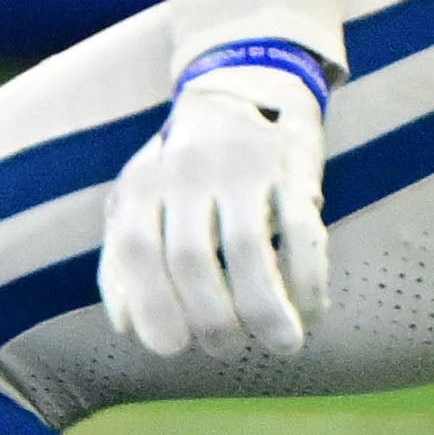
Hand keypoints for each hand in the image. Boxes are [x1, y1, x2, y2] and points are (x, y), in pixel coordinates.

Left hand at [99, 46, 328, 365]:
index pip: (136, 250)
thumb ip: (121, 261)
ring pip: (248, 248)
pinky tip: (312, 311)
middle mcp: (185, 172)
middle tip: (224, 349)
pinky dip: (308, 279)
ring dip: (264, 308)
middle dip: (210, 318)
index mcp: (142, 183)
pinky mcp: (289, 167)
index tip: (171, 349)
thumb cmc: (181, 169)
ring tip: (283, 345)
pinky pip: (302, 231)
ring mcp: (240, 166)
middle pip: (190, 258)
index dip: (150, 304)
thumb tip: (126, 328)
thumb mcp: (138, 201)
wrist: (242, 85)